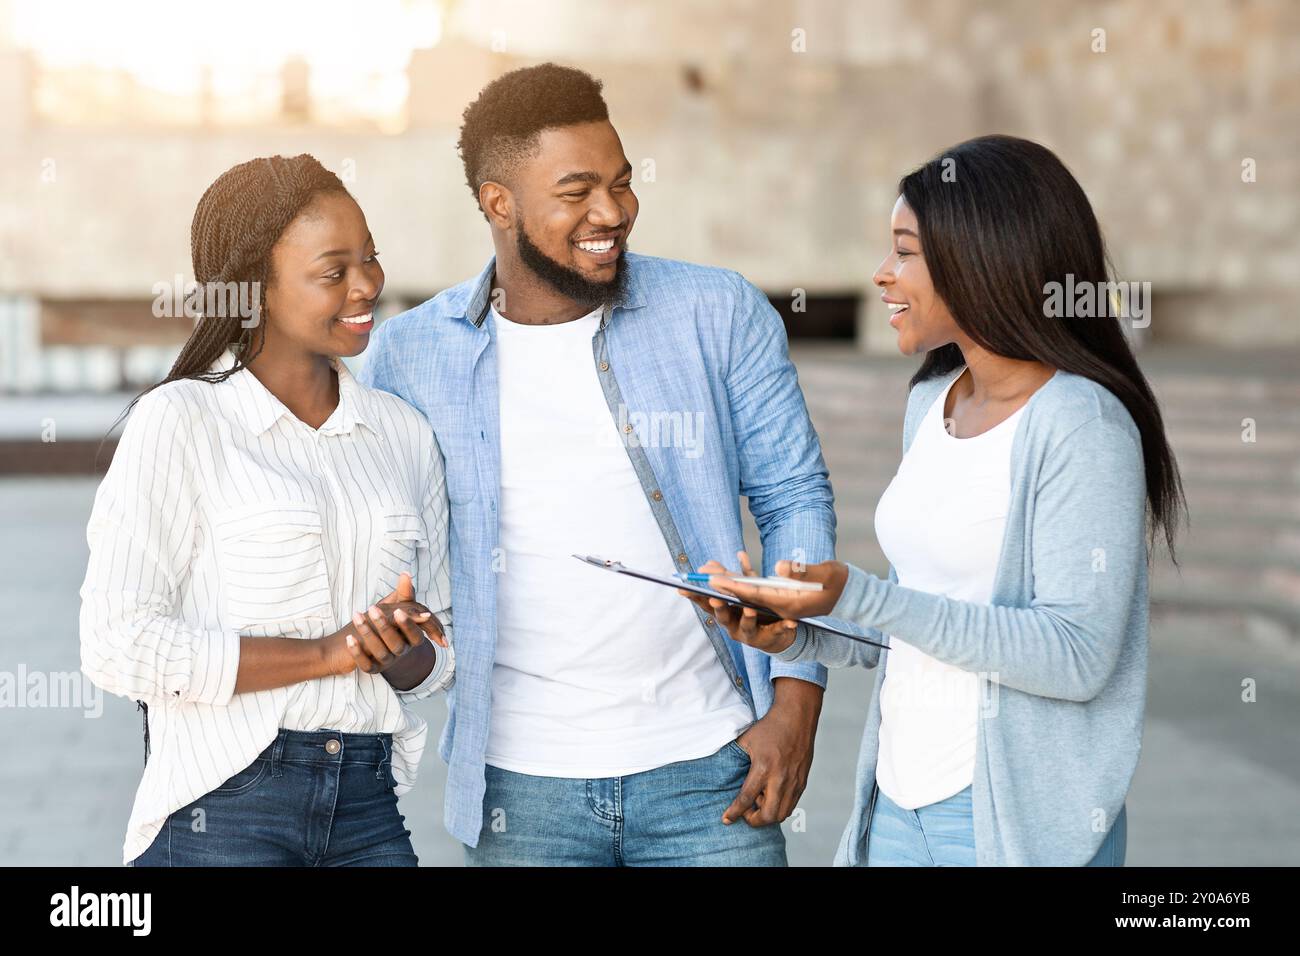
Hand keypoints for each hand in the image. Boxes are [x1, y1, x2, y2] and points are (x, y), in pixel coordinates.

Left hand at [324, 573, 444, 675]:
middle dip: (385, 626)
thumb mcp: (393, 608)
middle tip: (372, 609)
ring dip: (368, 634)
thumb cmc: (382, 623)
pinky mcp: (370, 669)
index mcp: (409, 639)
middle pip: (397, 644)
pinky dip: (357, 652)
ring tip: (356, 615)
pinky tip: (349, 638)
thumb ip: (402, 594)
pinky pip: (365, 664)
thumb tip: (406, 574)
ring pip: (381, 652)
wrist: (364, 644)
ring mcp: (386, 662)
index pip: (415, 635)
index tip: (397, 611)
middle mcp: (400, 652)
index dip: (408, 625)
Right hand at [677, 550, 798, 653]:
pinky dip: (782, 627)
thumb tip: (719, 559)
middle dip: (720, 609)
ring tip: (750, 610)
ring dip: (747, 618)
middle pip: (723, 617)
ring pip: (747, 627)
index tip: (683, 589)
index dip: (695, 597)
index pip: (707, 604)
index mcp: (726, 612)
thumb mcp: (744, 592)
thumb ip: (733, 576)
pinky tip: (790, 622)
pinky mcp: (770, 637)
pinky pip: (776, 631)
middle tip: (716, 600)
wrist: (776, 634)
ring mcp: (751, 634)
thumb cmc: (755, 611)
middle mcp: (733, 625)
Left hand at [709, 557, 847, 621]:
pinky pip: (754, 590)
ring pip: (746, 594)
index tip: (713, 580)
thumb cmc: (838, 583)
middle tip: (697, 576)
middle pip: (744, 598)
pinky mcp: (778, 597)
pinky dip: (741, 579)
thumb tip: (778, 567)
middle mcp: (779, 607)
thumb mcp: (824, 574)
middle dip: (721, 587)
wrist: (849, 594)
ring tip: (707, 567)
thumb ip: (801, 572)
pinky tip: (729, 567)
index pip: (754, 596)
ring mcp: (778, 603)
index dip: (733, 588)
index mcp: (788, 604)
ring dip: (727, 582)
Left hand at [722, 679, 820, 826]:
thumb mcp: (746, 741)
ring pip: (782, 814)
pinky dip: (780, 807)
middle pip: (768, 815)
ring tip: (760, 801)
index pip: (746, 798)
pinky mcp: (802, 781)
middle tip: (746, 812)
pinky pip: (792, 805)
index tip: (726, 820)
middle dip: (754, 820)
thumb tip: (721, 772)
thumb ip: (735, 759)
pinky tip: (771, 796)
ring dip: (768, 815)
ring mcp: (794, 781)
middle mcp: (780, 778)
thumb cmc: (770, 727)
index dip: (734, 813)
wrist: (796, 717)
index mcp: (763, 767)